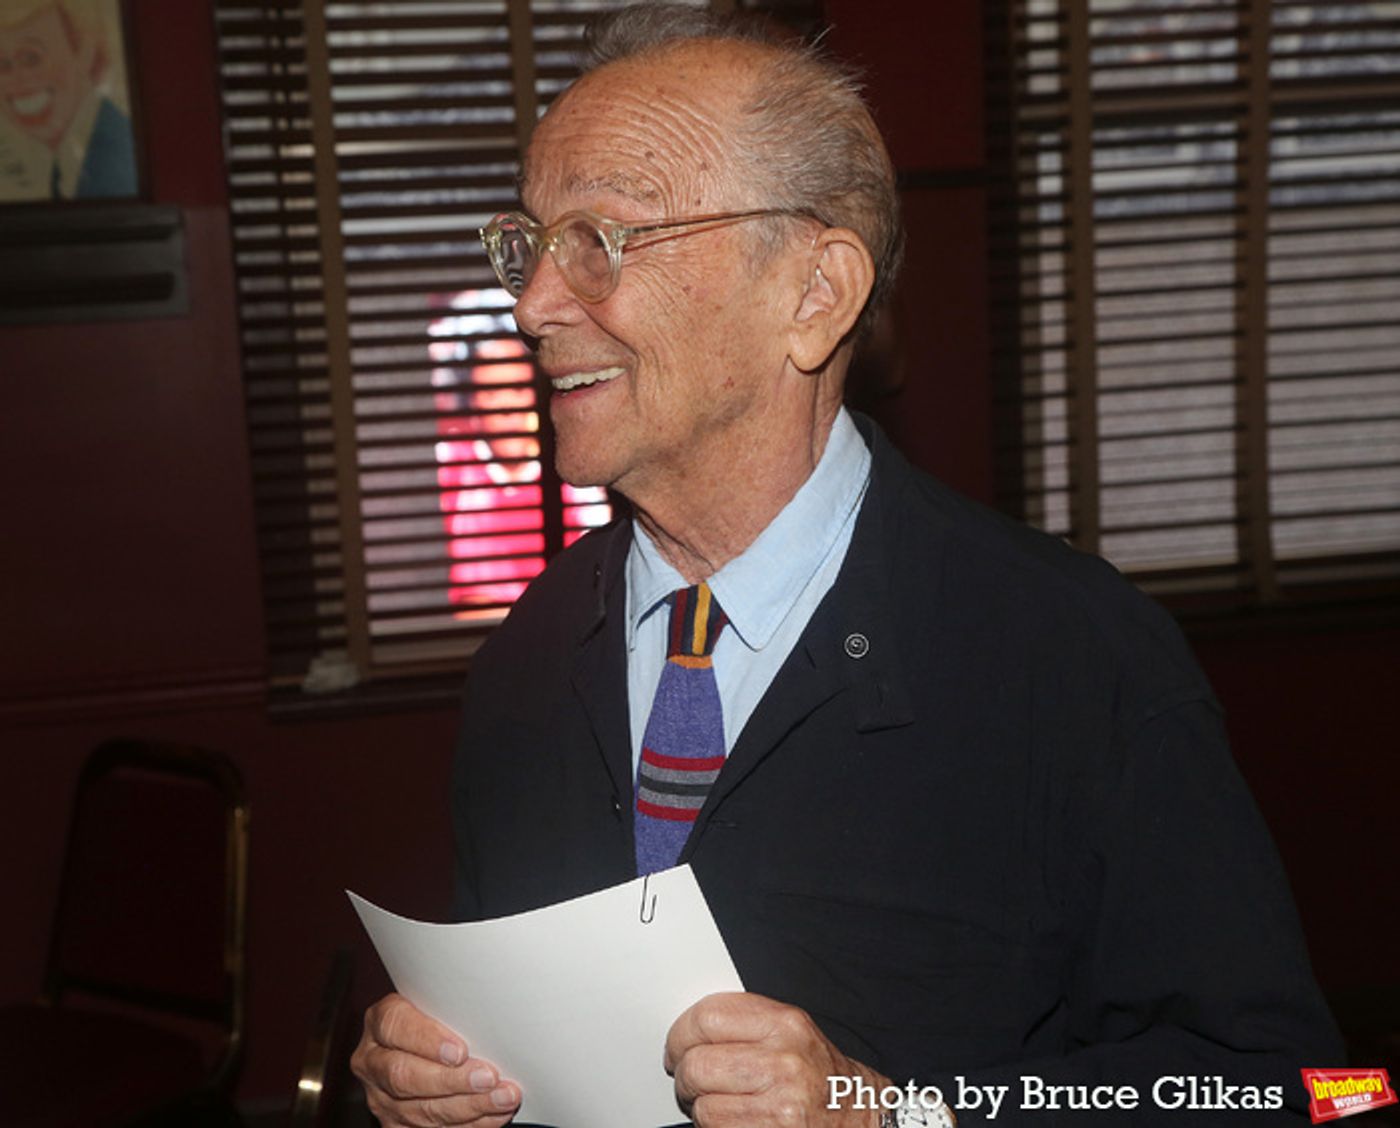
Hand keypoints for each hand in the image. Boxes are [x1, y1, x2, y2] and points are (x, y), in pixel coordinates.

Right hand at [351, 992, 520, 1126]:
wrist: (421, 1046)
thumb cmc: (438, 1017)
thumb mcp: (437, 1002)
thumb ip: (451, 1009)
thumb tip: (492, 1014)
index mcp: (380, 1021)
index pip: (396, 1027)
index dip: (428, 1041)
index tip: (460, 1051)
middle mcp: (373, 1061)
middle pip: (404, 1075)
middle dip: (452, 1080)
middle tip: (488, 1078)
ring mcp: (380, 1097)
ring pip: (420, 1109)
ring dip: (468, 1106)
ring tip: (503, 1098)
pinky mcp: (394, 1124)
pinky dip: (469, 1124)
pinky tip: (494, 1114)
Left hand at [665, 991, 885, 1126]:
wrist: (861, 1118)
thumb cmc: (821, 1076)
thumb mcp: (794, 1032)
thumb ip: (748, 1022)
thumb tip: (692, 1027)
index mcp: (786, 1024)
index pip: (708, 1017)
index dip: (680, 1033)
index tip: (677, 1045)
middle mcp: (784, 1062)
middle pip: (697, 1063)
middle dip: (684, 1075)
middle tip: (689, 1079)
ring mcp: (779, 1106)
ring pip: (702, 1105)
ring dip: (700, 1108)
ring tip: (716, 1103)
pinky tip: (733, 1121)